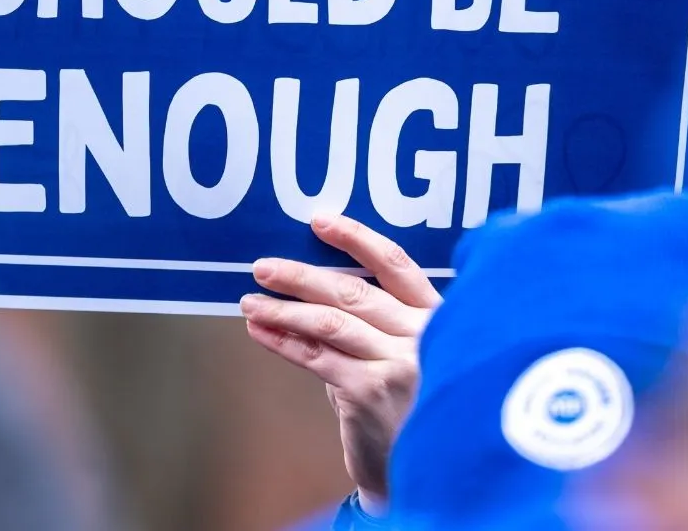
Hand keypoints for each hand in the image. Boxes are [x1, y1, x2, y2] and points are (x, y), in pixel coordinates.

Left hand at [241, 213, 442, 514]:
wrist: (424, 465)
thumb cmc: (408, 402)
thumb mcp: (409, 352)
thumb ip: (377, 322)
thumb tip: (310, 286)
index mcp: (436, 314)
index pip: (395, 264)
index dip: (356, 238)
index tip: (319, 222)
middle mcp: (422, 334)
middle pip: (354, 290)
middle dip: (302, 276)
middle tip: (263, 267)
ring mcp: (397, 362)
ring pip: (330, 322)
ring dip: (284, 309)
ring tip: (251, 301)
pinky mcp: (370, 391)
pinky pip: (316, 357)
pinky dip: (283, 341)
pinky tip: (261, 331)